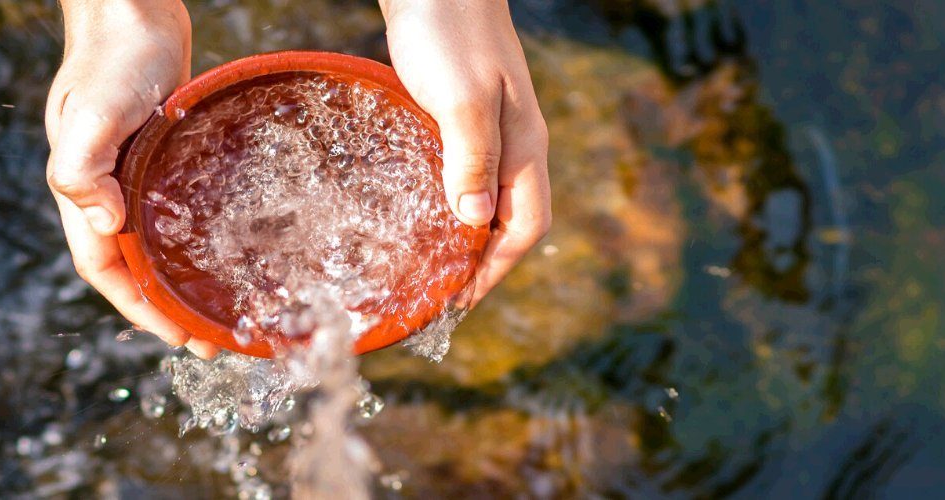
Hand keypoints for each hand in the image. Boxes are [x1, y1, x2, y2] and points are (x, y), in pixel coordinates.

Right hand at [46, 0, 217, 357]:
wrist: (130, 7)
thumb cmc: (113, 56)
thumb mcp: (96, 111)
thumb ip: (83, 167)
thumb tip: (105, 226)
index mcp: (82, 188)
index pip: (104, 267)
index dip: (137, 307)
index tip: (177, 336)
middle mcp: (103, 186)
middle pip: (128, 264)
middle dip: (162, 307)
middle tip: (209, 338)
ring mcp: (129, 170)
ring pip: (151, 240)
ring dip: (177, 277)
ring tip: (217, 306)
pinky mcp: (157, 152)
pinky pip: (171, 207)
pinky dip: (190, 235)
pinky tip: (222, 244)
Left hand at [381, 0, 552, 306]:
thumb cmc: (450, 32)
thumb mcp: (461, 98)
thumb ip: (470, 158)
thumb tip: (473, 223)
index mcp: (524, 146)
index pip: (525, 227)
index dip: (495, 270)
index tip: (460, 303)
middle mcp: (514, 144)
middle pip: (510, 222)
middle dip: (482, 265)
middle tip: (440, 298)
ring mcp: (491, 129)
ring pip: (487, 200)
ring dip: (464, 239)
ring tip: (430, 269)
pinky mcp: (463, 116)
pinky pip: (464, 175)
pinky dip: (448, 204)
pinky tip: (419, 211)